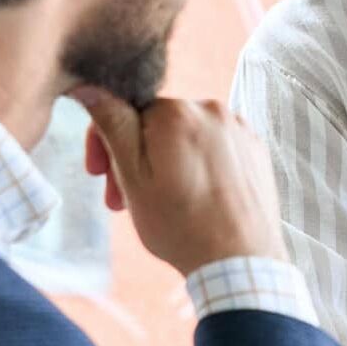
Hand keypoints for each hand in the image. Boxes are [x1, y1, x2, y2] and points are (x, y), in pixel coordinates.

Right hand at [72, 86, 288, 275]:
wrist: (241, 261)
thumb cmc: (183, 225)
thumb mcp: (132, 177)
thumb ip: (112, 125)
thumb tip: (90, 84)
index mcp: (178, 112)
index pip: (127, 109)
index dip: (106, 142)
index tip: (99, 174)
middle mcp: (214, 110)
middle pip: (157, 124)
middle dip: (134, 158)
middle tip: (121, 200)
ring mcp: (240, 129)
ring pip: (186, 137)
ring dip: (165, 164)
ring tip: (159, 203)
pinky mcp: (256, 149)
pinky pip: (214, 148)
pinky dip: (196, 166)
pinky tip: (193, 198)